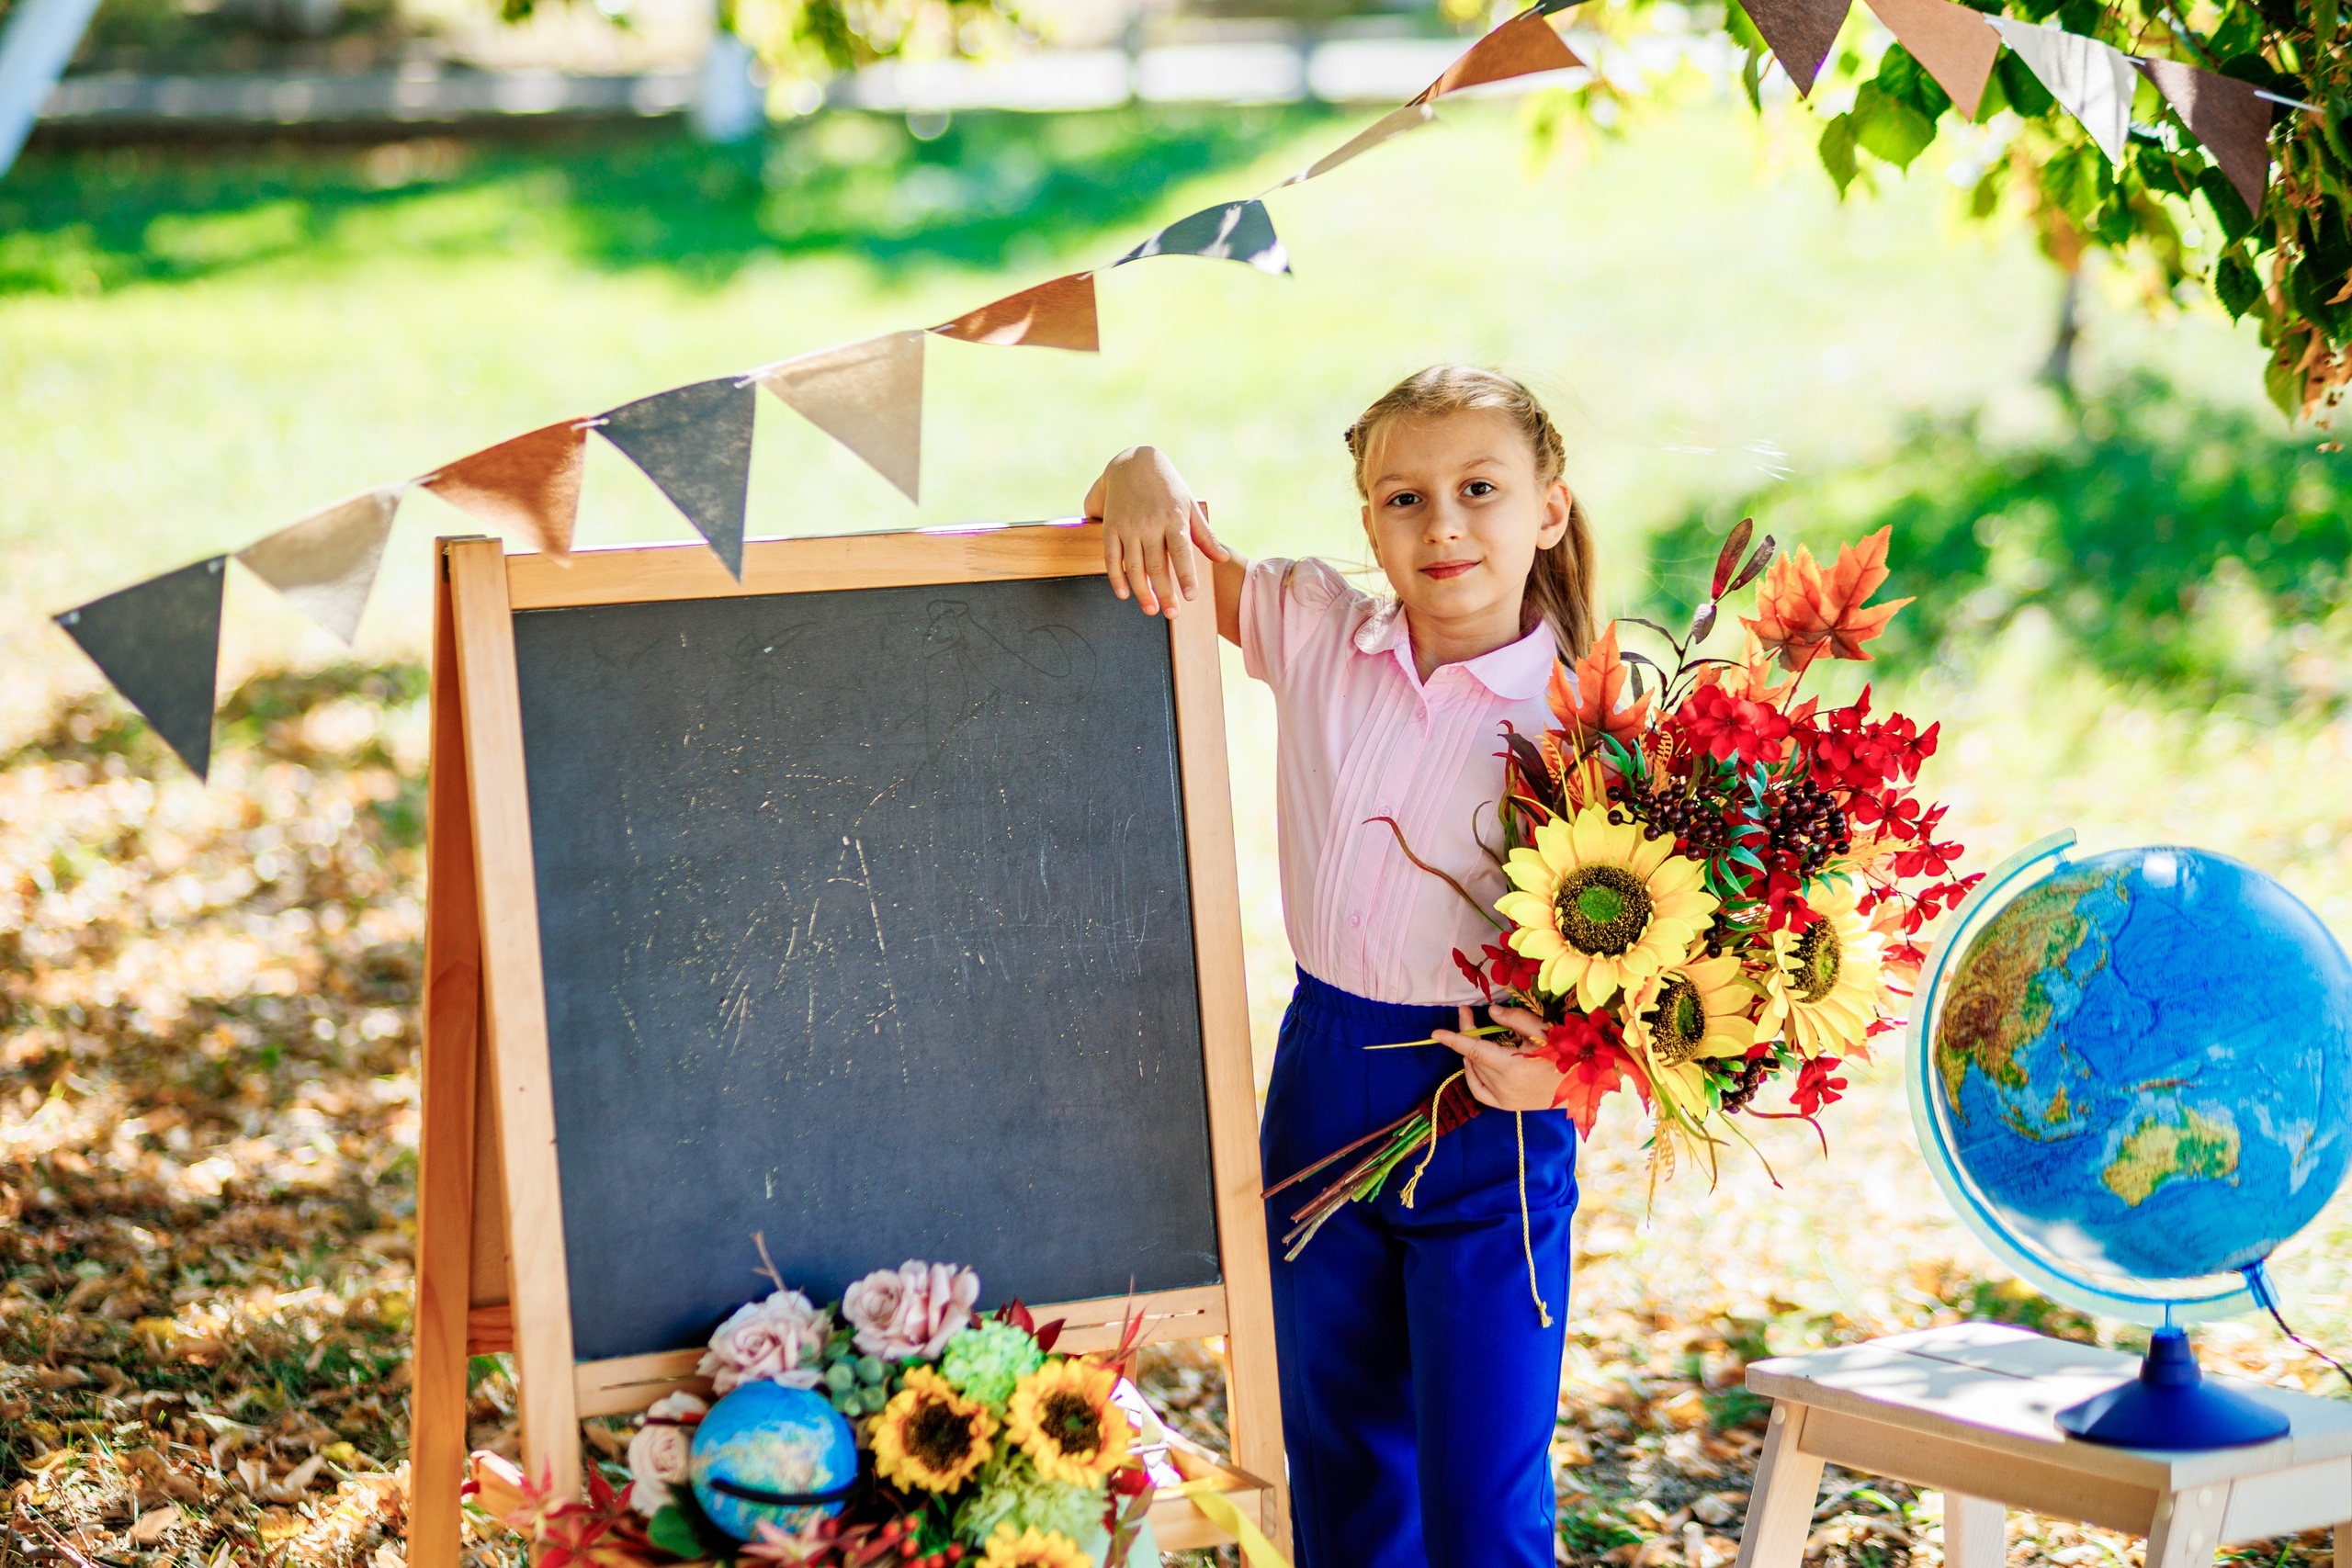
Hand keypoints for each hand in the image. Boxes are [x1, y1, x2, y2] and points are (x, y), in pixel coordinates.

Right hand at [1083, 447, 1230, 618]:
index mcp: (1173, 519)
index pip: (1181, 552)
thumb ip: (1205, 534)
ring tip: (1151, 610)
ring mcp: (1128, 527)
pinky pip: (1111, 557)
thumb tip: (1222, 558)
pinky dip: (1116, 578)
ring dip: (1142, 591)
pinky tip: (1123, 595)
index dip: (1186, 575)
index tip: (1190, 596)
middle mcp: (1150, 524)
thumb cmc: (1167, 486)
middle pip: (1157, 565)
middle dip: (1165, 592)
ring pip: (1134, 566)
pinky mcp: (1111, 528)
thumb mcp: (1189, 505)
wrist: (1132, 462)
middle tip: (1173, 614)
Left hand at [1431, 1005, 1563, 1112]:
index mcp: (1512, 1066)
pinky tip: (1474, 1064)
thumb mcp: (1544, 1030)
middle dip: (1468, 1035)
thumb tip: (1490, 1011)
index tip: (1435, 1032)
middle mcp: (1504, 1086)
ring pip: (1476, 1072)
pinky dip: (1473, 1076)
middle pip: (1473, 1057)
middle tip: (1469, 1015)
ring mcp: (1505, 1099)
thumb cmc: (1565, 1053)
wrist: (1582, 1085)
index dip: (1454, 1039)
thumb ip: (1515, 1019)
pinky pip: (1479, 1091)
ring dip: (1472, 1053)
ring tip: (1481, 1037)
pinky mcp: (1507, 1106)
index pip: (1473, 1050)